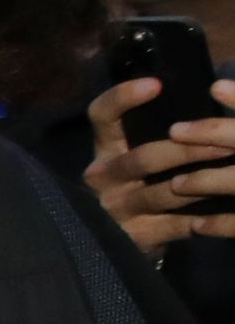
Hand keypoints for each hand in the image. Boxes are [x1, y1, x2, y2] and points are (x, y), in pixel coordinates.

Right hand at [86, 78, 234, 250]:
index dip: (123, 99)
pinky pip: (177, 225)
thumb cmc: (139, 183)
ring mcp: (117, 209)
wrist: (121, 238)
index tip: (156, 84)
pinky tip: (228, 208)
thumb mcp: (134, 153)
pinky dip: (206, 218)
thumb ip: (152, 130)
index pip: (101, 116)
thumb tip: (205, 94)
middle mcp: (103, 177)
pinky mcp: (136, 237)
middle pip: (142, 158)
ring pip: (164, 193)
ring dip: (203, 181)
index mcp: (105, 149)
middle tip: (227, 141)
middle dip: (188, 149)